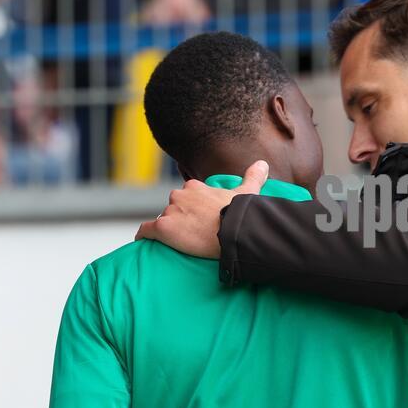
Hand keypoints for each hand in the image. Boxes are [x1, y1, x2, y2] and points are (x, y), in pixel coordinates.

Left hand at [135, 160, 268, 257]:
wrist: (234, 231)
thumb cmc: (241, 212)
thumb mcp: (248, 192)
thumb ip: (253, 176)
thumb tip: (263, 163)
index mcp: (195, 187)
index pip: (188, 196)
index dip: (194, 208)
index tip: (201, 219)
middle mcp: (180, 196)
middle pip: (174, 207)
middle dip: (180, 217)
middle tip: (194, 232)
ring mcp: (170, 212)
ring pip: (164, 219)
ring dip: (170, 229)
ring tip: (181, 243)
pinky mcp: (163, 228)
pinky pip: (146, 231)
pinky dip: (144, 236)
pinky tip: (144, 243)